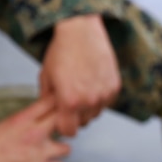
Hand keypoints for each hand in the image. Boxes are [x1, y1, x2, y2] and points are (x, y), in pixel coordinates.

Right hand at [0, 97, 70, 161]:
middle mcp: (35, 134)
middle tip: (61, 129)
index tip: (60, 105)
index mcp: (22, 120)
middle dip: (63, 124)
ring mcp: (41, 152)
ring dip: (60, 150)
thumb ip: (21, 121)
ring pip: (66, 148)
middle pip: (62, 121)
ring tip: (53, 152)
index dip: (57, 103)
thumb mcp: (1, 126)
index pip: (48, 103)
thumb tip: (32, 120)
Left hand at [40, 14, 120, 136]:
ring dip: (89, 107)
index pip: (69, 131)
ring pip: (96, 113)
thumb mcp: (46, 76)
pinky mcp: (114, 87)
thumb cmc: (62, 51)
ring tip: (82, 89)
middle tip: (71, 100)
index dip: (64, 127)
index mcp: (70, 101)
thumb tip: (49, 115)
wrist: (81, 31)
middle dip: (76, 116)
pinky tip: (92, 82)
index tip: (62, 120)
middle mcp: (90, 101)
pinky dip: (100, 97)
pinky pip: (107, 102)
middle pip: (84, 123)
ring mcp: (104, 94)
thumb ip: (47, 100)